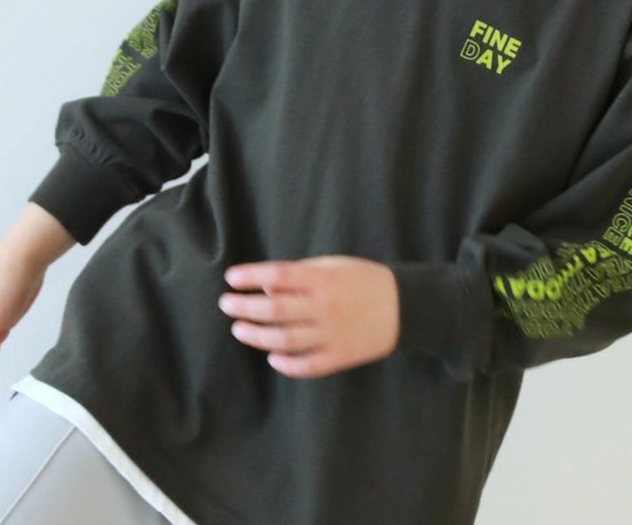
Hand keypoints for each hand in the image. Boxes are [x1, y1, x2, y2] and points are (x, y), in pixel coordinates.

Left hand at [218, 255, 399, 377]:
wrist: (405, 306)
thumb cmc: (365, 279)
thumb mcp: (335, 265)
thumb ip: (302, 274)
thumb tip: (266, 286)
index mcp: (324, 279)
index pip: (279, 276)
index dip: (251, 276)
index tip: (231, 278)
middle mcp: (325, 307)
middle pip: (275, 309)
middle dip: (245, 307)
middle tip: (226, 304)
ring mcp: (332, 334)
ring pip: (286, 339)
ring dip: (257, 336)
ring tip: (239, 329)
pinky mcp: (340, 356)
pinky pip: (308, 365)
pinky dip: (287, 364)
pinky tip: (272, 357)